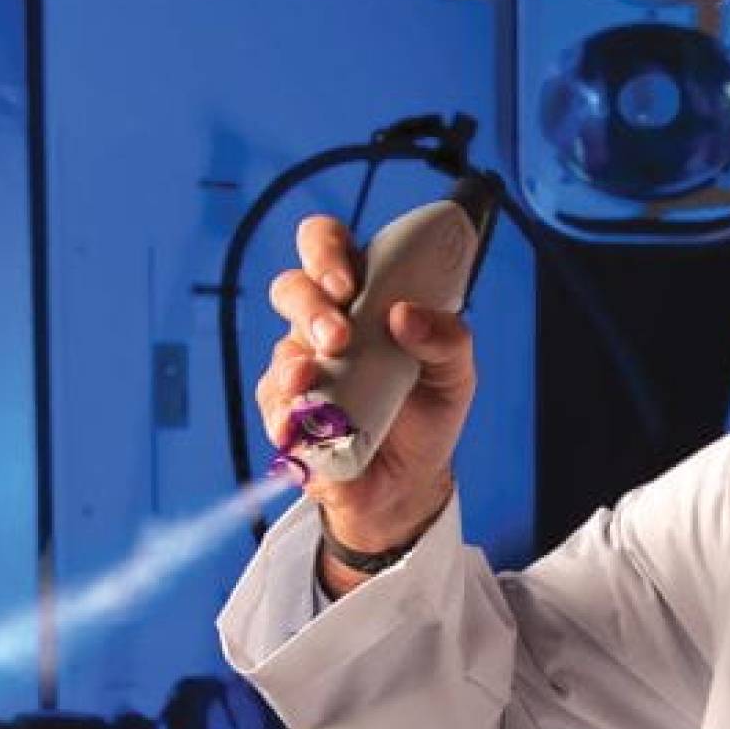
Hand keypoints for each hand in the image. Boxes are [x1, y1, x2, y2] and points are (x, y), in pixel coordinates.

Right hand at [257, 215, 474, 591]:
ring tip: (314, 379)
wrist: (409, 481)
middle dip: (310, 307)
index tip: (347, 281)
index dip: (325, 250)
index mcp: (365, 297)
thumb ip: (447, 338)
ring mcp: (301, 369)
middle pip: (292, 288)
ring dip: (295, 363)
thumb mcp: (455, 372)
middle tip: (339, 336)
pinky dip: (288, 415)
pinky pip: (274, 407)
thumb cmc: (428, 412)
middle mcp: (325, 325)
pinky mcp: (286, 415)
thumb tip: (406, 315)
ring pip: (280, 350)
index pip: (328, 247)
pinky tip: (303, 423)